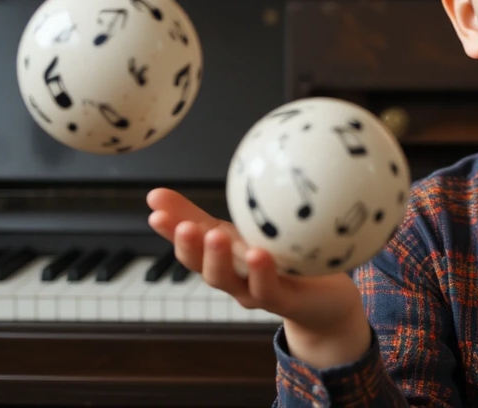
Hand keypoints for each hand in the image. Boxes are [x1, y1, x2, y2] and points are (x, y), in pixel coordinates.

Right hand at [146, 187, 362, 336]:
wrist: (323, 302)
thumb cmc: (281, 261)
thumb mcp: (248, 232)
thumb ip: (221, 211)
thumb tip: (205, 173)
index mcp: (223, 256)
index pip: (190, 240)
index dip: (170, 225)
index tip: (154, 203)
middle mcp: (232, 276)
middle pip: (201, 265)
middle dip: (188, 245)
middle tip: (181, 225)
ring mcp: (252, 291)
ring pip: (228, 279)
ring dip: (218, 259)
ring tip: (215, 236)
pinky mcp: (281, 301)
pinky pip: (267, 289)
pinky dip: (261, 273)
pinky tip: (260, 254)